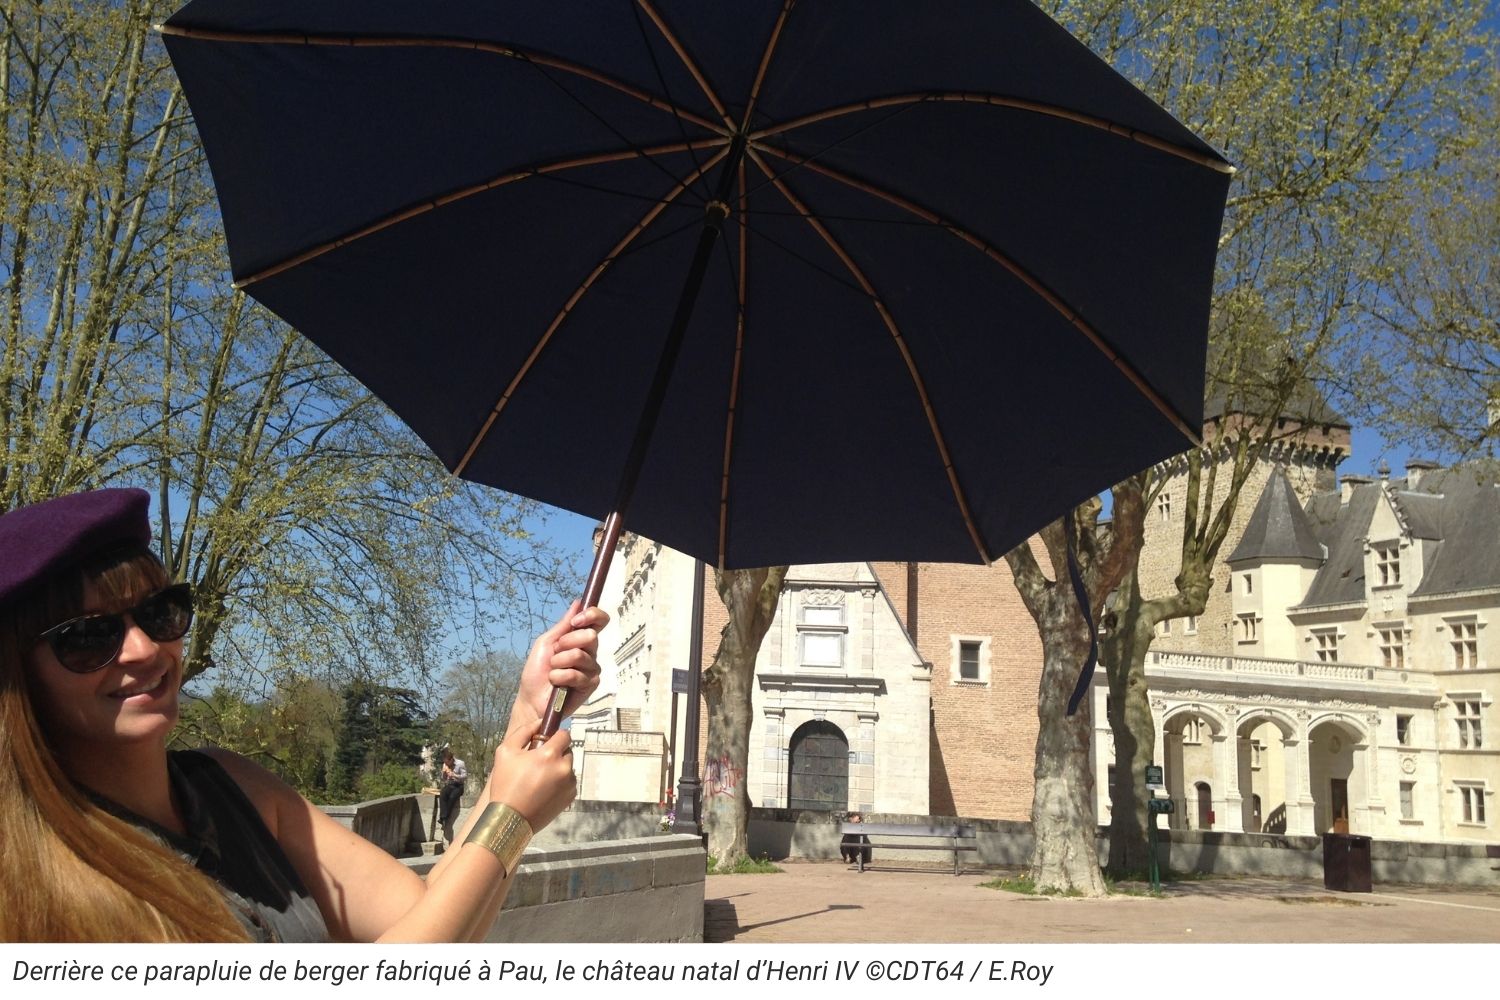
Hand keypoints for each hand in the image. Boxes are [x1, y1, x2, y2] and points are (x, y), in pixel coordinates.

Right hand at [488, 722, 575, 830]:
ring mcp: (569, 783)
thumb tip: (541, 721)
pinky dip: (560, 783)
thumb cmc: (505, 783)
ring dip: (558, 768)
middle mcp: (564, 767)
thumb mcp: (506, 751)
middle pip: (567, 750)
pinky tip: (544, 791)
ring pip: (568, 767)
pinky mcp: (571, 797)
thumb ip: (525, 731)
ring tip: (540, 780)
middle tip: (538, 763)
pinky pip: (569, 782)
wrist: (510, 819)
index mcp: (550, 754)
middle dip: (556, 753)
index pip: (565, 734)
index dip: (555, 736)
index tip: (545, 742)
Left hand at [511, 602, 607, 732]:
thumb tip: (578, 602)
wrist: (531, 698)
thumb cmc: (536, 671)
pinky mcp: (591, 684)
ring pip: (579, 655)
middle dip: (566, 643)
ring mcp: (592, 668)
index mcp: (580, 639)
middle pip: (590, 636)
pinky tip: (557, 683)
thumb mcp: (546, 643)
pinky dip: (560, 677)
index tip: (576, 621)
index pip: (599, 621)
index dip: (592, 615)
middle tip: (555, 654)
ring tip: (553, 671)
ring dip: (558, 663)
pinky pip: (576, 674)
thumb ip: (563, 625)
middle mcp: (590, 652)